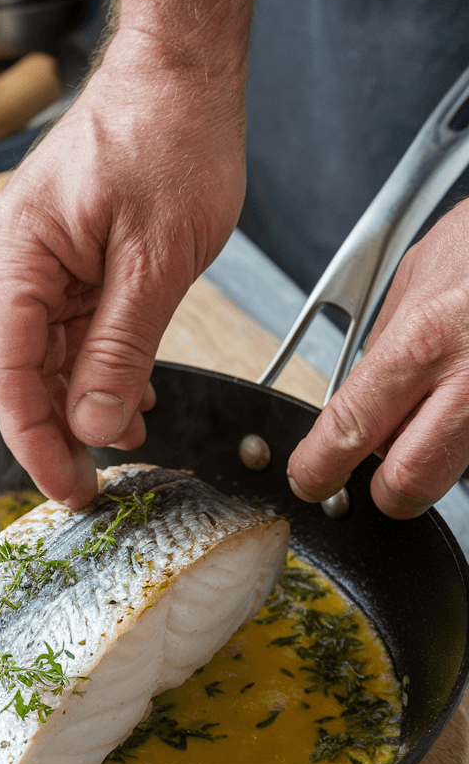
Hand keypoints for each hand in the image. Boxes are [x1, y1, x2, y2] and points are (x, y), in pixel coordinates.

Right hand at [0, 29, 246, 507]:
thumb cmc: (170, 135)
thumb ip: (120, 348)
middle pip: (23, 369)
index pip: (9, 372)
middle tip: (97, 481)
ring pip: (53, 353)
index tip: (69, 488)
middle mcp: (20, 256)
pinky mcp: (75, 252)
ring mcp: (46, 254)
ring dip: (86, 400)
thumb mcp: (156, 259)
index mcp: (22, 253)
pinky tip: (135, 392)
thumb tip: (94, 426)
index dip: (34, 440)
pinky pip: (78, 325)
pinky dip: (104, 364)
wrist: (183, 65)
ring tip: (130, 437)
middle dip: (58, 430)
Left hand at [287, 201, 468, 517]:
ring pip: (453, 467)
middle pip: (409, 483)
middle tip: (377, 474)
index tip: (310, 478)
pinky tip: (466, 393)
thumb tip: (357, 390)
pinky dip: (467, 428)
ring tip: (442, 400)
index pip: (350, 430)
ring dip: (435, 451)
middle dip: (387, 490)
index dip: (318, 467)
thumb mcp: (419, 273)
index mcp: (423, 340)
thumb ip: (385, 341)